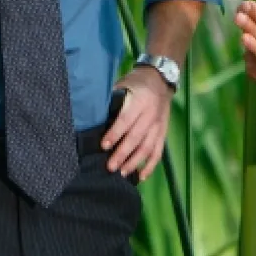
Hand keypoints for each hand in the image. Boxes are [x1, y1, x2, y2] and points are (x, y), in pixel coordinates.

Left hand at [101, 66, 173, 181]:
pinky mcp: (163, 132)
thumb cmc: (135, 83)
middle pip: (136, 137)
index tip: (103, 146)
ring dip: (135, 162)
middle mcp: (151, 114)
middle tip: (110, 166)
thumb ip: (111, 100)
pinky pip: (158, 151)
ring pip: (148, 147)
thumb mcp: (122, 84)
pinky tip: (141, 176)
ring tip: (122, 173)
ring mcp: (159, 125)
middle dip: (122, 153)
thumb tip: (92, 117)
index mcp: (140, 100)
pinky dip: (150, 165)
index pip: (126, 120)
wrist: (160, 78)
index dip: (115, 134)